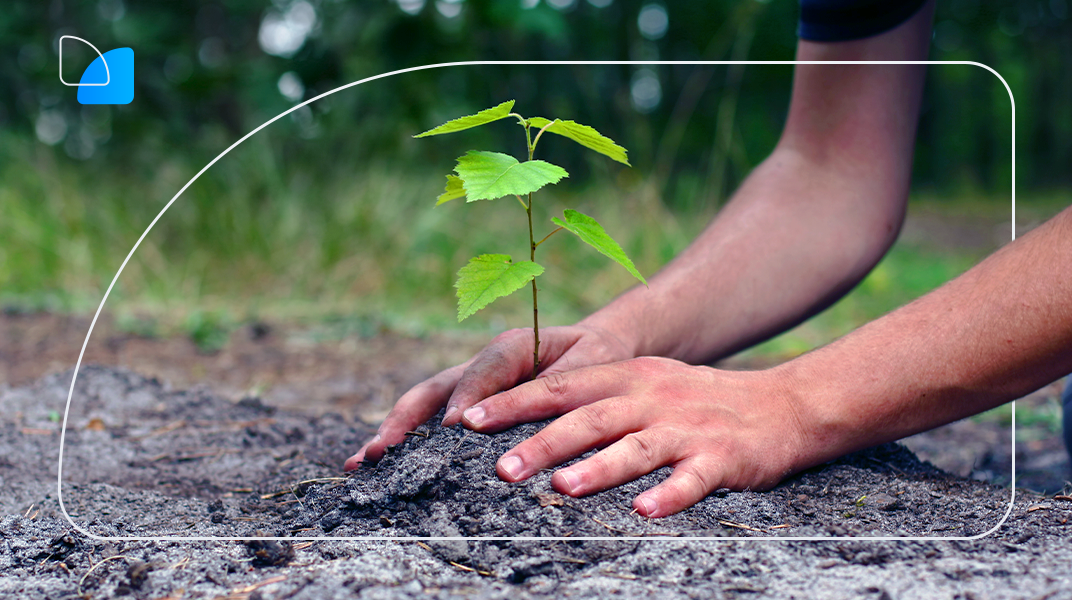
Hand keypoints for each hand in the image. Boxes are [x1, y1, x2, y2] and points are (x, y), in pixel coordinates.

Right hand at [344, 324, 634, 468]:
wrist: (596, 347)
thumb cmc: (597, 356)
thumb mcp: (593, 362)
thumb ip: (564, 383)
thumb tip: (535, 412)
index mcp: (513, 346)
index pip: (484, 370)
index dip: (467, 397)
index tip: (453, 428)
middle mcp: (482, 364)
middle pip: (435, 388)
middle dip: (405, 419)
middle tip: (379, 452)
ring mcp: (470, 384)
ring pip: (424, 405)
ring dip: (393, 432)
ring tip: (361, 463)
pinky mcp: (468, 404)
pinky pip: (432, 420)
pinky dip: (406, 441)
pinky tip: (378, 467)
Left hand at [457, 357, 810, 517]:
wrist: (782, 405)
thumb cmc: (696, 401)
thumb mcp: (644, 384)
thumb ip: (594, 399)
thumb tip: (526, 424)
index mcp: (628, 377)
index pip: (561, 386)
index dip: (514, 402)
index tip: (469, 419)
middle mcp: (652, 398)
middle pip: (590, 417)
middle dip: (543, 442)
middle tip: (501, 467)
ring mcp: (687, 428)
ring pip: (636, 447)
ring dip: (598, 468)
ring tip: (562, 489)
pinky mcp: (722, 458)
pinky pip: (692, 479)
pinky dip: (669, 495)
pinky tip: (645, 512)